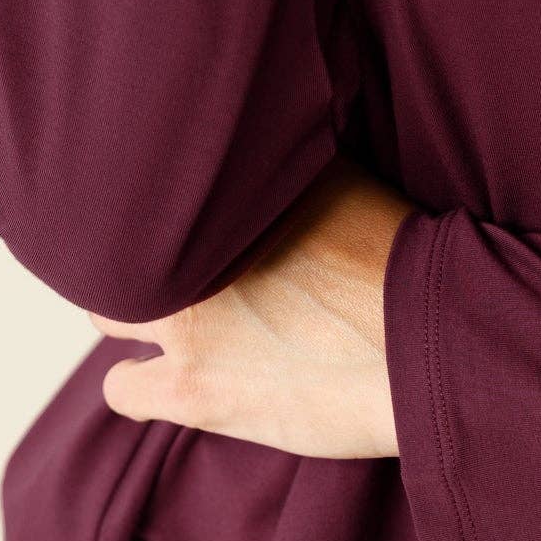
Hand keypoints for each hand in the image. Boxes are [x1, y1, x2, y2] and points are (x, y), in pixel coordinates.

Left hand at [90, 151, 412, 457]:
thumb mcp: (349, 182)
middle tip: (176, 272)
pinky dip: (138, 385)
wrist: (428, 339)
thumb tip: (270, 153)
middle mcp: (196, 247)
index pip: (160, 183)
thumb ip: (291, 170)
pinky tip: (163, 383)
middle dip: (144, 258)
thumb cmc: (406, 262)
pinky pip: (123, 388)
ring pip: (112, 313)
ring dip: (135, 316)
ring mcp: (188, 319)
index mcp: (233, 190)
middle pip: (126, 245)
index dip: (169, 207)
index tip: (186, 222)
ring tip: (174, 325)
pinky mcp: (191, 388)